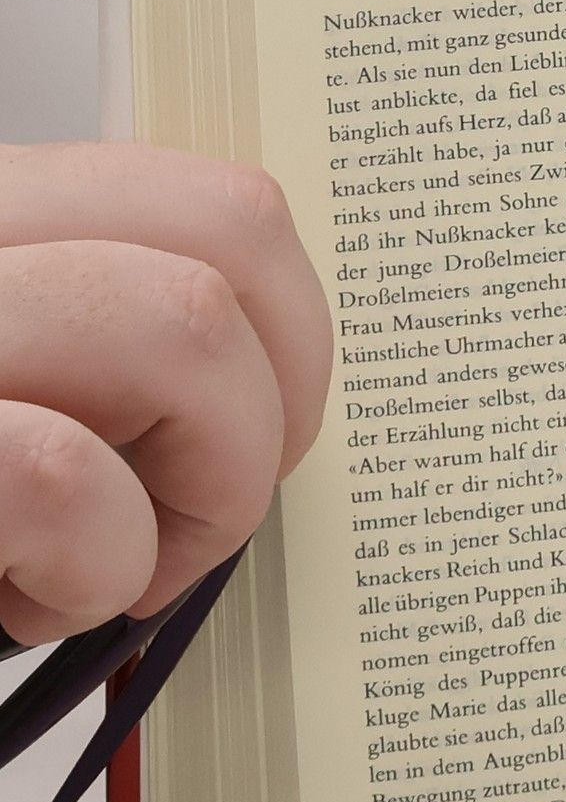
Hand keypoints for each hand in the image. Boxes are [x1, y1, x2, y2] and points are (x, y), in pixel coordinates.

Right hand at [0, 145, 330, 642]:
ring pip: (183, 326)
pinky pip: (66, 475)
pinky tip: (33, 599)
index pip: (218, 202)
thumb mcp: (38, 394)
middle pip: (232, 232)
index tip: (267, 435)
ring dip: (199, 493)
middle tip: (200, 511)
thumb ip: (119, 350)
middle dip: (273, 403)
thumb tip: (282, 377)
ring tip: (110, 566)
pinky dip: (97, 570)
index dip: (295, 332)